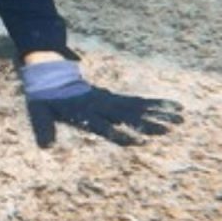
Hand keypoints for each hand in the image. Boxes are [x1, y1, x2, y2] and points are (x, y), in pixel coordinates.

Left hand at [20, 59, 183, 146]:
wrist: (50, 73)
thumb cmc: (45, 97)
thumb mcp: (40, 112)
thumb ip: (44, 128)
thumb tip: (46, 147)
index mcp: (85, 112)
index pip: (104, 126)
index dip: (120, 134)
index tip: (137, 143)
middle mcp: (101, 106)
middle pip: (128, 115)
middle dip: (149, 123)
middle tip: (170, 129)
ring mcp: (109, 100)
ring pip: (138, 107)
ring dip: (160, 112)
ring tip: (181, 117)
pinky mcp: (114, 98)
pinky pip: (137, 101)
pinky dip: (155, 104)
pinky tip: (173, 107)